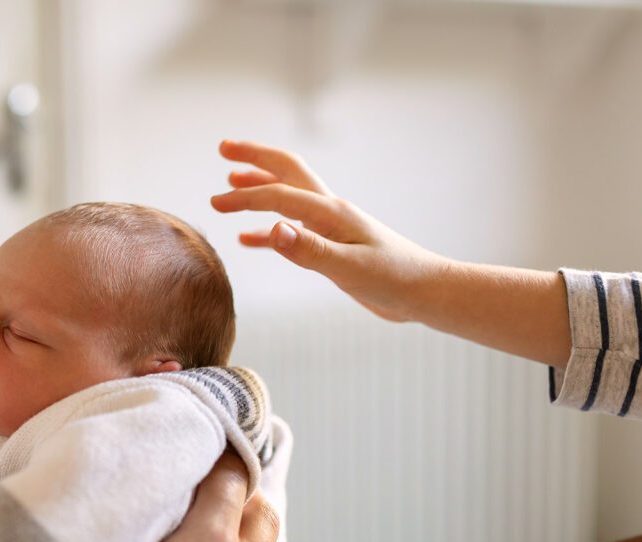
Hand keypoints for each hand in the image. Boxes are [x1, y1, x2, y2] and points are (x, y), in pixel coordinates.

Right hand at [211, 139, 447, 322]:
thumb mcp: (350, 268)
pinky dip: (267, 231)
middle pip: (286, 172)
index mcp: (331, 213)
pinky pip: (292, 230)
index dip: (246, 197)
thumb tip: (274, 229)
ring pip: (287, 197)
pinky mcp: (332, 246)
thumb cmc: (394, 280)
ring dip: (259, 186)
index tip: (217, 202)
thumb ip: (310, 250)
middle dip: (254, 158)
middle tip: (223, 148)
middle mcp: (329, 211)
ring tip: (231, 181)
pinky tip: (248, 239)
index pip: (280, 196)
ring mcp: (330, 227)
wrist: (425, 292)